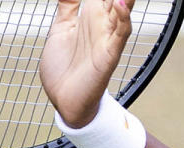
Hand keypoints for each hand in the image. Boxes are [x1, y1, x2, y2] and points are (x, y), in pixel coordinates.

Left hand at [41, 0, 135, 127]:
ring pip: (122, 9)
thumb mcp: (61, 28)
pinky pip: (120, 35)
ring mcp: (107, 39)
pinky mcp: (108, 56)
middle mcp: (102, 23)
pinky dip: (122, 19)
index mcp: (91, 15)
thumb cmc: (64, 68)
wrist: (65, 102)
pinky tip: (119, 4)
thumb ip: (68, 5)